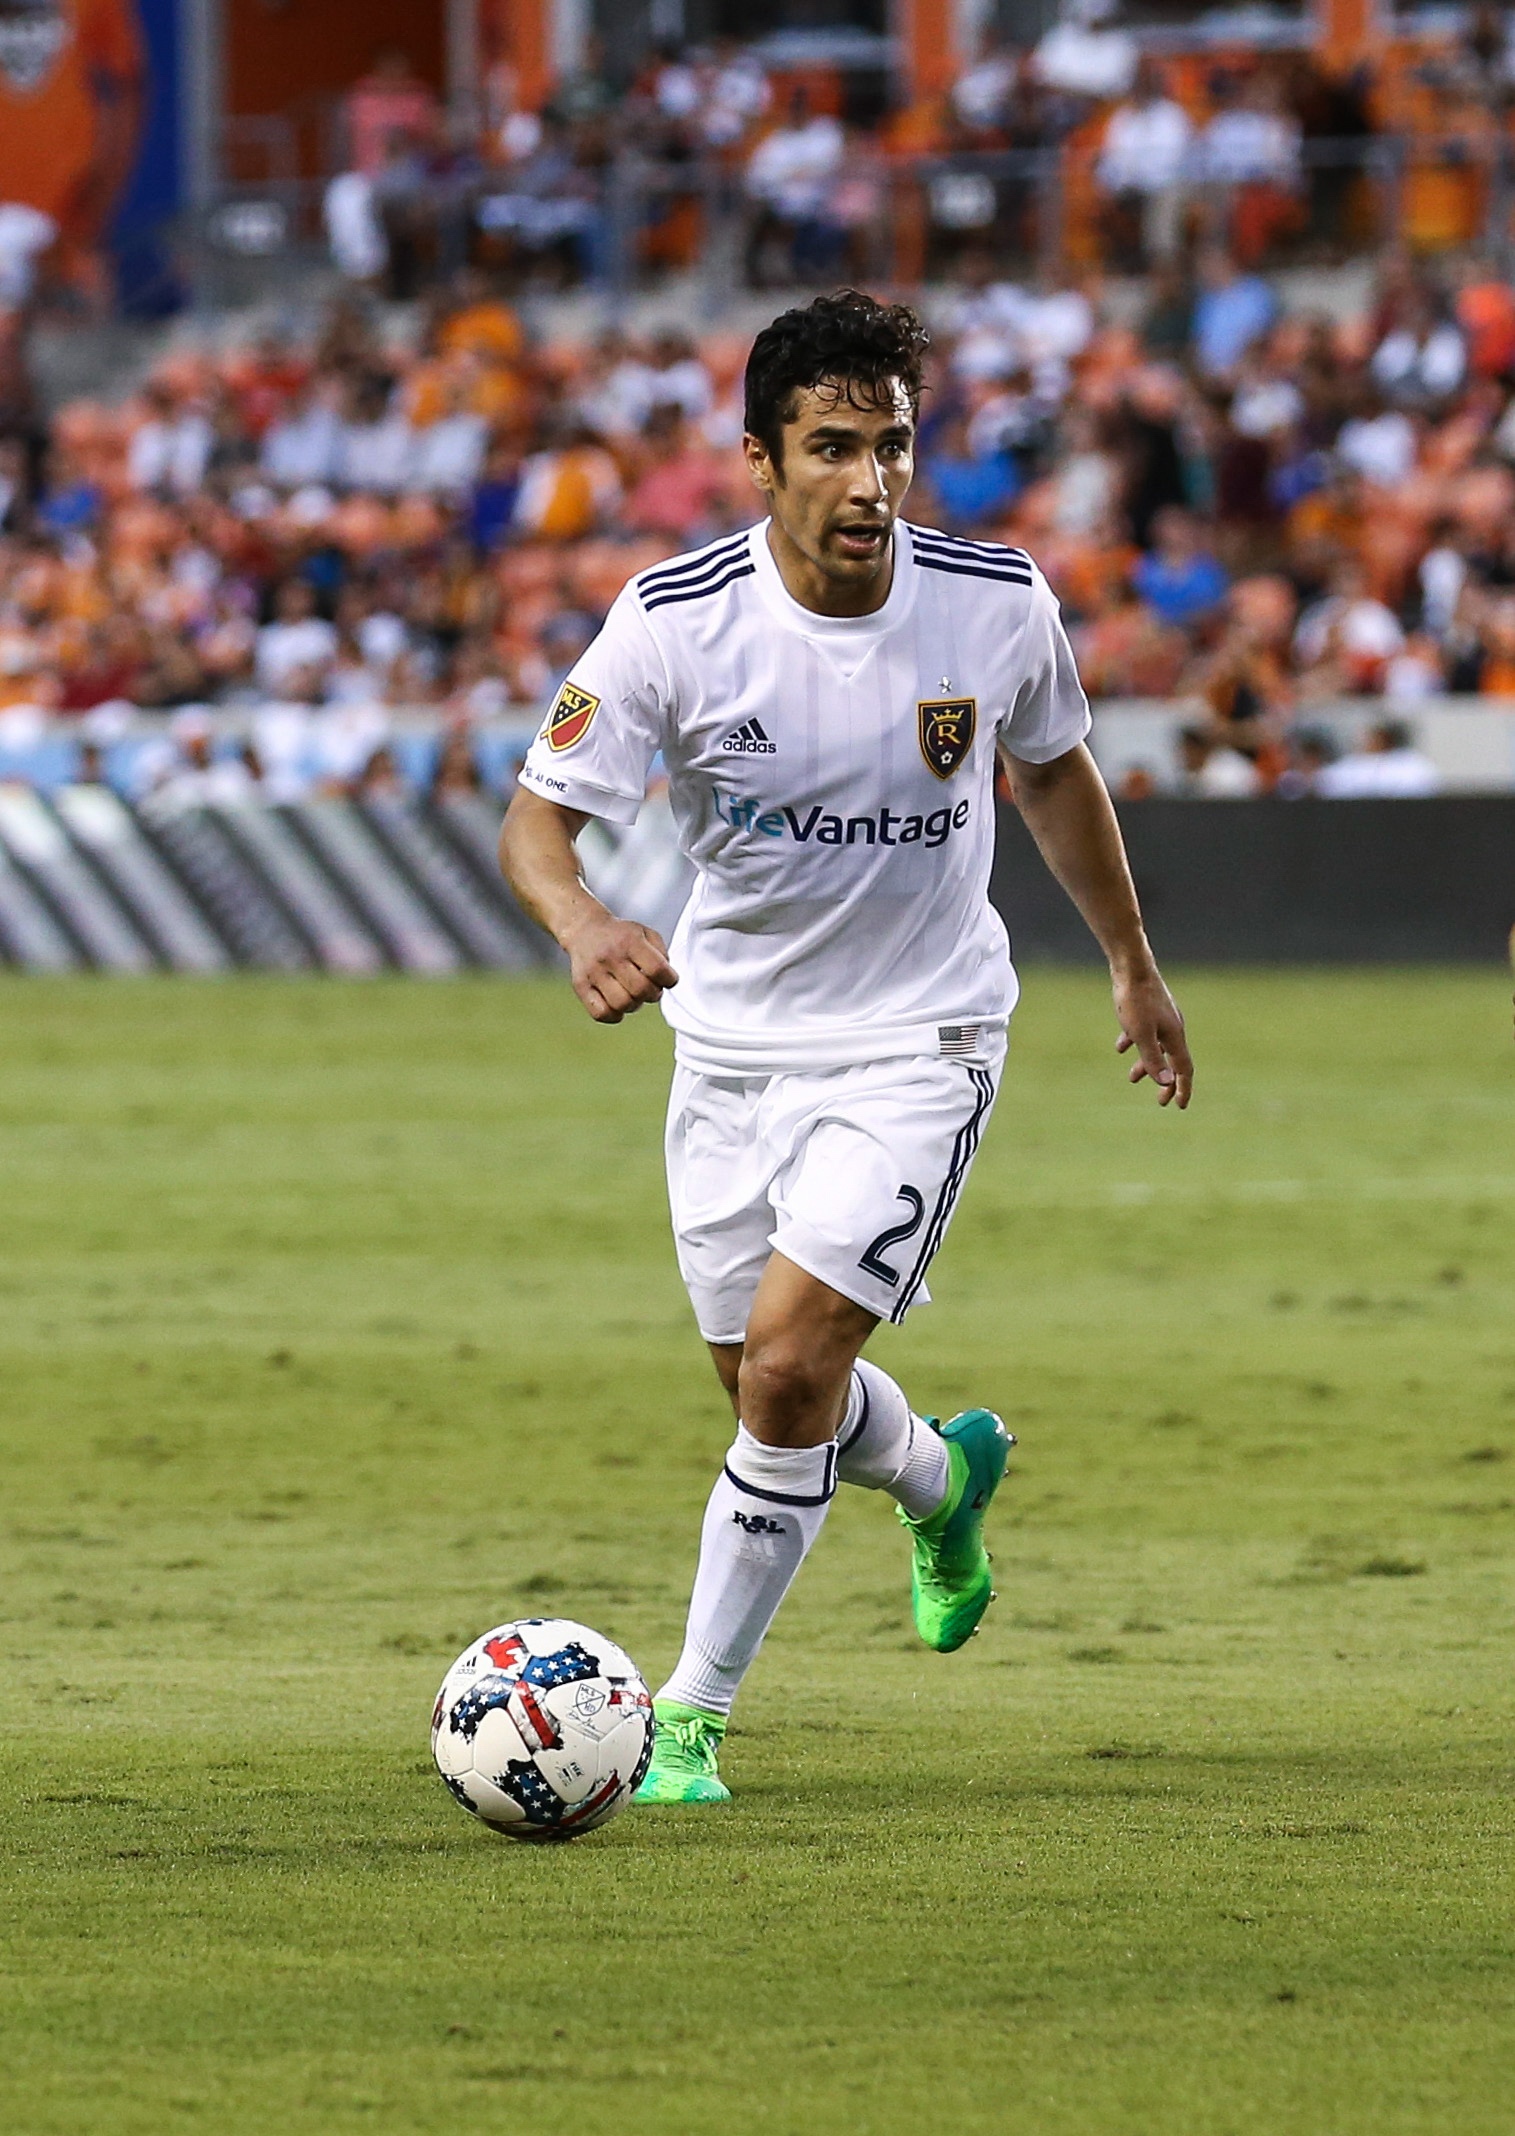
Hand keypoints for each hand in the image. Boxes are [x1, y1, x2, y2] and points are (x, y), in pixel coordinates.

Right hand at [562, 911, 677, 1023]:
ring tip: (635, 996)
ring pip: (622, 1004)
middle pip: (641, 989)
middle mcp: (610, 956)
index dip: (669, 980)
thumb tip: (667, 980)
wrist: (584, 929)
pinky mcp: (581, 986)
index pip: (657, 969)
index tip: (669, 979)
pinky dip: (615, 1015)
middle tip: (651, 989)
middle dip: (653, 994)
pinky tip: (618, 1005)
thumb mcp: (645, 933)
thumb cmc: (620, 936)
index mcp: (629, 941)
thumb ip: (662, 954)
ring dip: (635, 1005)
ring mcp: (594, 973)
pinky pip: (601, 1013)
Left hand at [1112, 964, 1192, 1108]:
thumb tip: (1165, 1083)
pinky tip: (1120, 1047)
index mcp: (1174, 1036)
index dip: (1182, 1089)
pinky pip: (1144, 1032)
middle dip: (1166, 1082)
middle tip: (1160, 1101)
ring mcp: (1161, 1017)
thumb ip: (1152, 1058)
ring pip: (1157, 1047)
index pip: (1183, 1069)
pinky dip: (1134, 1043)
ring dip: (1146, 1064)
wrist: (1132, 966)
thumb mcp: (1141, 1033)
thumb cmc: (1136, 1000)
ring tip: (1131, 1078)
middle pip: (1172, 1061)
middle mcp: (1172, 1028)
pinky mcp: (1148, 1008)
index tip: (1179, 1106)